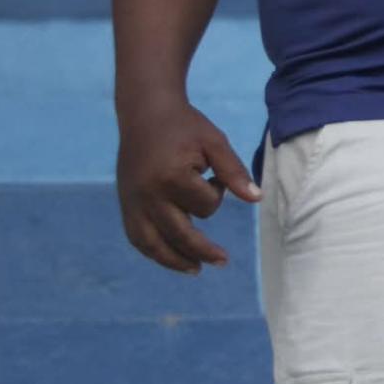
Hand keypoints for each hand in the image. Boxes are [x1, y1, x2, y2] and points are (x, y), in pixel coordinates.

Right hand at [116, 96, 259, 272]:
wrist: (145, 113)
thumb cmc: (186, 127)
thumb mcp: (215, 142)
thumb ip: (234, 171)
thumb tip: (257, 199)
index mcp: (171, 176)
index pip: (204, 204)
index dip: (217, 192)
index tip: (212, 175)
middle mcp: (148, 194)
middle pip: (178, 234)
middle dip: (202, 251)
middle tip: (223, 262)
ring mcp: (133, 203)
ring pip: (153, 244)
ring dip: (174, 260)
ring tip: (196, 269)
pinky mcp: (126, 205)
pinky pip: (137, 237)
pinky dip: (153, 251)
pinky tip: (170, 258)